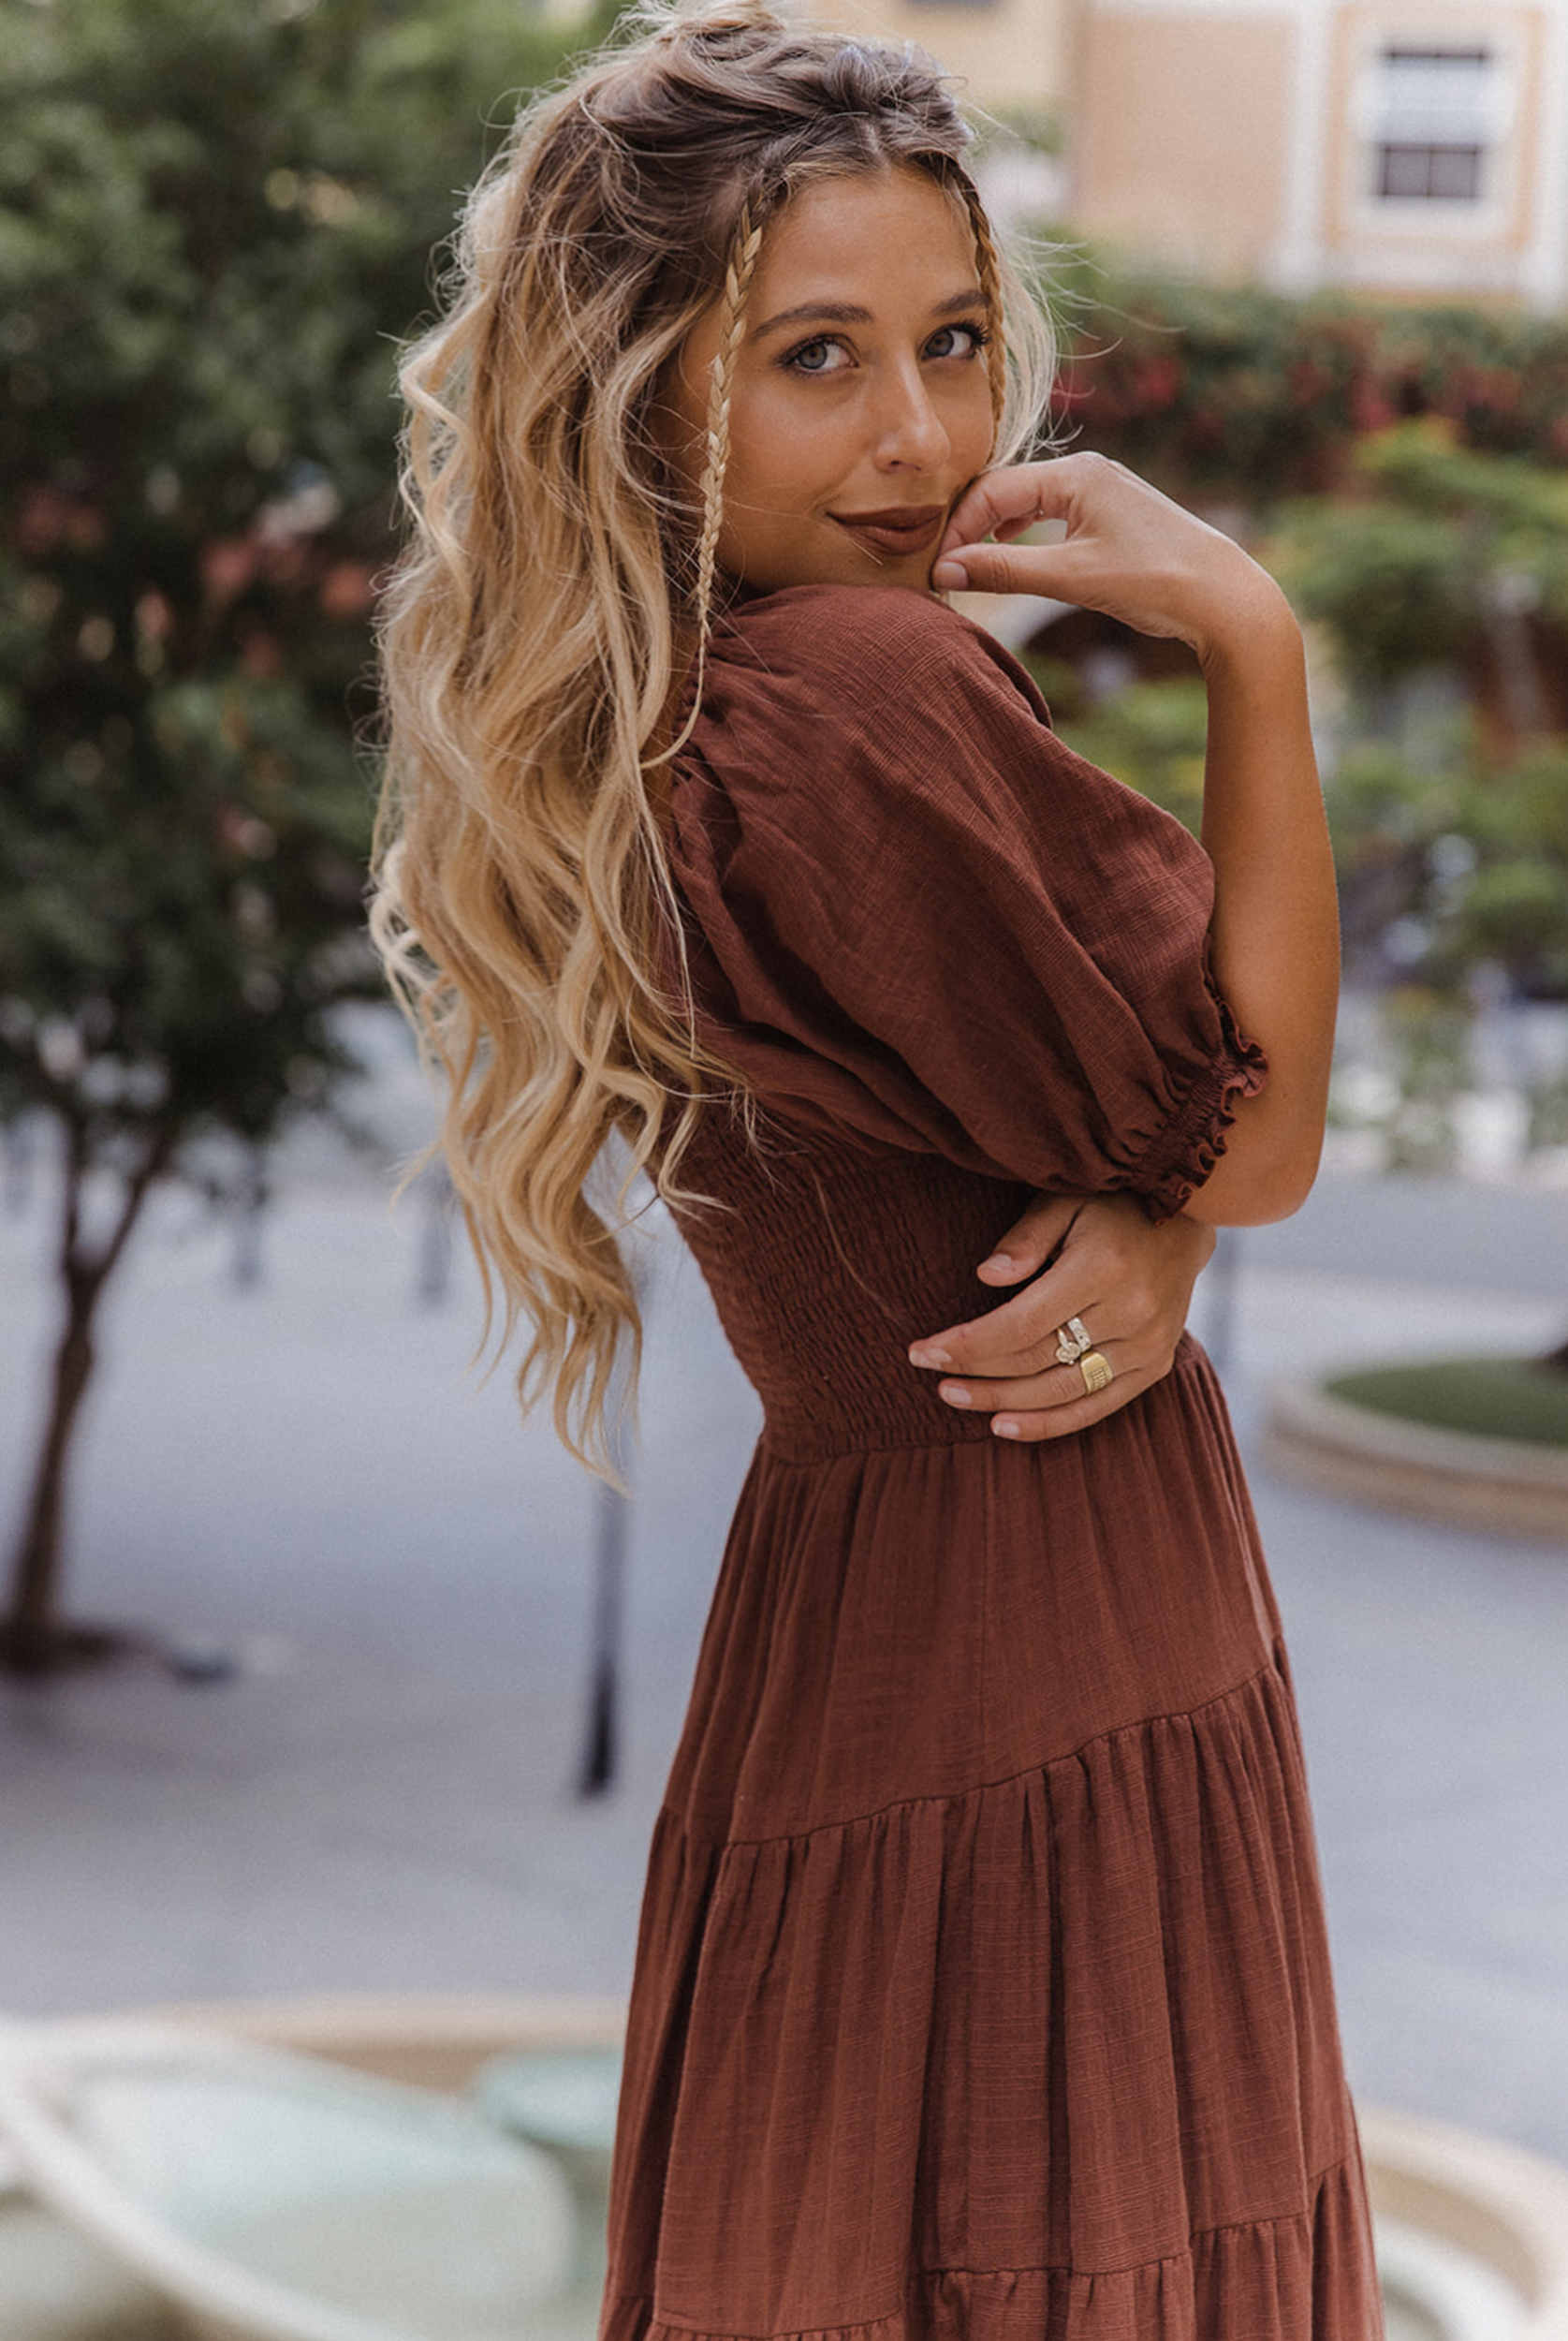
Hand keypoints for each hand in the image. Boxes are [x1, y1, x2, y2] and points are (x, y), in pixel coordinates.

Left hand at [906, 1192, 1214, 1439]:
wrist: (1189, 1217)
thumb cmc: (1112, 1203)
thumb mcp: (1064, 1200)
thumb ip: (1025, 1238)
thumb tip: (986, 1277)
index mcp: (1102, 1268)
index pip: (1021, 1324)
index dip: (969, 1344)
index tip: (923, 1352)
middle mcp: (1130, 1313)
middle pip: (1036, 1360)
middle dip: (977, 1373)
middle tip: (932, 1377)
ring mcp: (1148, 1345)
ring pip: (1062, 1390)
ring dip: (1002, 1402)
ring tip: (955, 1399)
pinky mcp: (1155, 1365)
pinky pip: (1097, 1406)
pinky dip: (1049, 1423)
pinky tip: (1004, 1426)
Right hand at [931, 454, 1292, 666]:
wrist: (1224, 596)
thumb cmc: (1154, 581)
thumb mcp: (1071, 578)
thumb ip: (1004, 572)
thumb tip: (945, 573)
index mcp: (1076, 474)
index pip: (993, 490)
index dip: (958, 530)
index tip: (937, 572)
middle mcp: (1087, 471)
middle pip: (1006, 489)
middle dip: (970, 527)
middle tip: (944, 569)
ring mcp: (1102, 490)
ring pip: (1027, 500)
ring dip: (994, 530)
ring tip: (969, 564)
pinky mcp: (1112, 513)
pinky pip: (1051, 512)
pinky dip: (1023, 532)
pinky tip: (1012, 550)